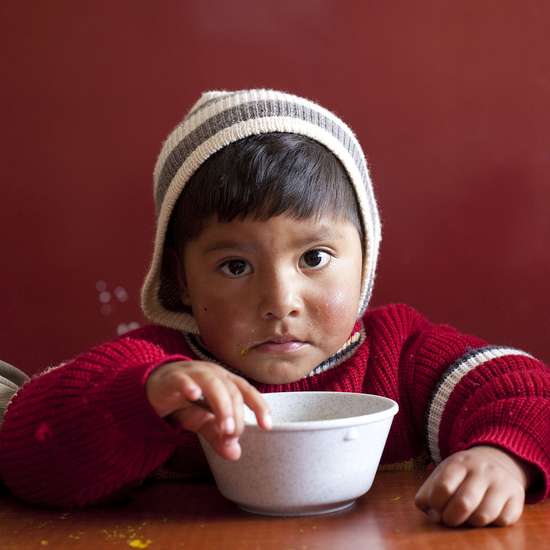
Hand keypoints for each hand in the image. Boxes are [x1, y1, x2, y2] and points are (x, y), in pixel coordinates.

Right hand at [146, 360, 271, 460]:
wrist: (151, 389)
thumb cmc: (182, 401)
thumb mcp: (202, 421)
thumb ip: (217, 434)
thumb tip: (235, 454)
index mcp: (225, 381)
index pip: (246, 391)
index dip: (259, 406)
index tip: (266, 426)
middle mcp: (213, 374)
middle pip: (231, 391)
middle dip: (235, 415)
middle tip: (232, 436)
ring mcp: (193, 373)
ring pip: (213, 384)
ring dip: (221, 406)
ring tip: (224, 427)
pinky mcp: (172, 378)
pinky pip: (182, 380)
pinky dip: (189, 386)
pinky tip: (193, 395)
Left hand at [415, 445, 533, 526]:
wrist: (497, 459)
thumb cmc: (462, 474)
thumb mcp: (442, 474)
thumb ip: (429, 493)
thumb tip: (432, 515)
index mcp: (459, 463)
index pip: (443, 487)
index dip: (436, 504)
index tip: (436, 508)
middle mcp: (481, 470)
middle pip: (464, 503)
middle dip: (451, 518)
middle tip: (449, 519)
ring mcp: (501, 482)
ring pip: (484, 515)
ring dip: (471, 523)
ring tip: (467, 517)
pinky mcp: (517, 496)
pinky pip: (503, 520)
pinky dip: (491, 524)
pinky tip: (485, 514)